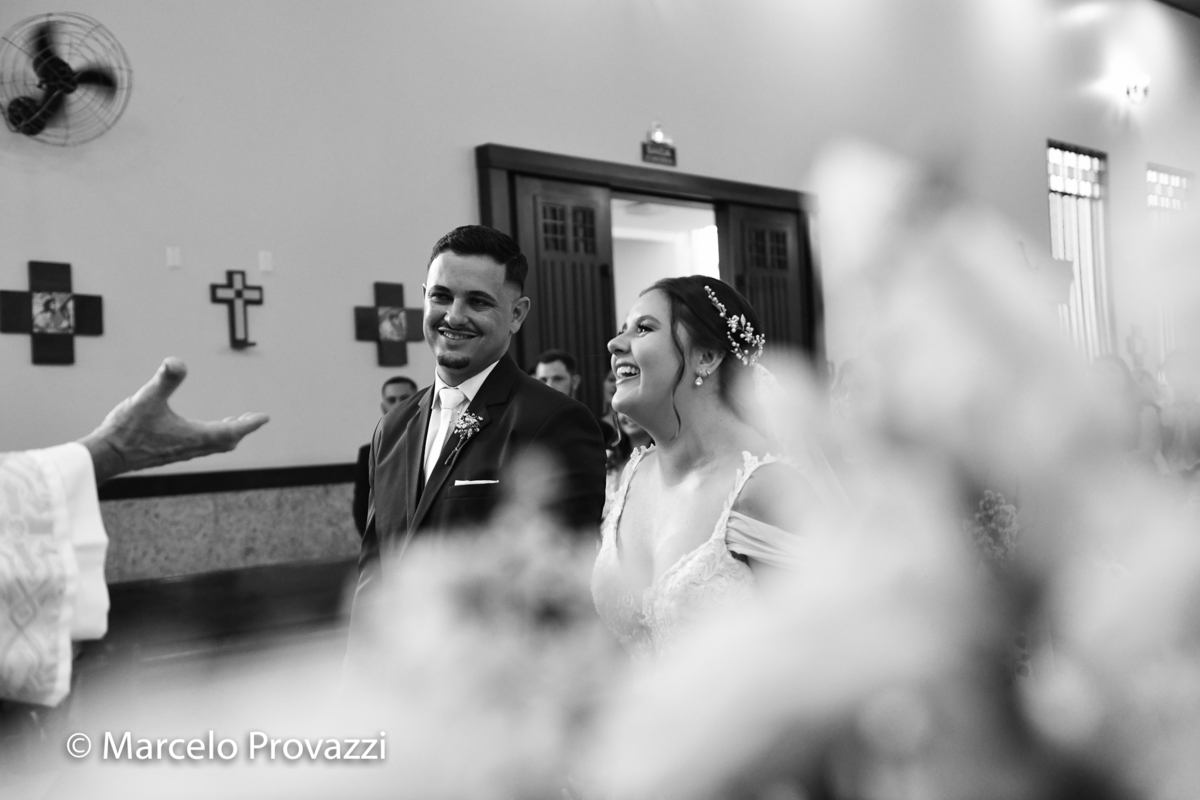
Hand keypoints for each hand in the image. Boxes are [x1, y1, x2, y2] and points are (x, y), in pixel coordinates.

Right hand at [78, 358, 268, 483]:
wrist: (104, 457)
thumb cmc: (125, 429)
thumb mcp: (146, 398)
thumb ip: (164, 380)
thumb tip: (176, 361)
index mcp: (193, 436)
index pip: (230, 431)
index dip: (249, 423)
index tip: (265, 418)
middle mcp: (190, 448)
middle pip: (225, 442)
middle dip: (240, 430)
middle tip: (253, 420)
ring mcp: (178, 453)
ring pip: (211, 446)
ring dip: (225, 434)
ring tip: (231, 424)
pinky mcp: (166, 454)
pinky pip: (197, 447)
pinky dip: (207, 438)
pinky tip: (195, 431)